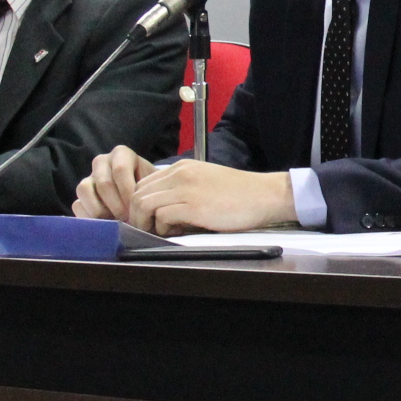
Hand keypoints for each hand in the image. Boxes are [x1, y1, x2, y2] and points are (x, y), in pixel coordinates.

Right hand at [73, 146, 154, 220]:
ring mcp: (88, 177)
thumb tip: (139, 211)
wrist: (142, 196)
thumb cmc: (150, 190)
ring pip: (84, 190)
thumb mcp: (153, 186)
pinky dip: (89, 218)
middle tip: (128, 220)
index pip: (120, 170)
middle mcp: (102, 161)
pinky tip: (105, 226)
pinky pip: (77, 204)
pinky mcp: (81, 195)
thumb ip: (147, 193)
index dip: (128, 192)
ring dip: (100, 211)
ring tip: (115, 223)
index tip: (137, 210)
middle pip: (104, 183)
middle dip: (117, 206)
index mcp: (121, 154)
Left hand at [127, 161, 295, 234]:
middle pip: (138, 194)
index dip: (138, 204)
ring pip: (145, 205)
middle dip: (136, 215)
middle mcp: (180, 175)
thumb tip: (162, 210)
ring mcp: (186, 189)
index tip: (146, 219)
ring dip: (147, 223)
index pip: (143, 183)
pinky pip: (163, 216)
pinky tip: (177, 232)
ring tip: (160, 232)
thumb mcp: (204, 181)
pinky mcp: (194, 206)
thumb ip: (182, 189)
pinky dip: (163, 228)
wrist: (264, 195)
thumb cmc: (238, 194)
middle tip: (147, 230)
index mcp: (181, 167)